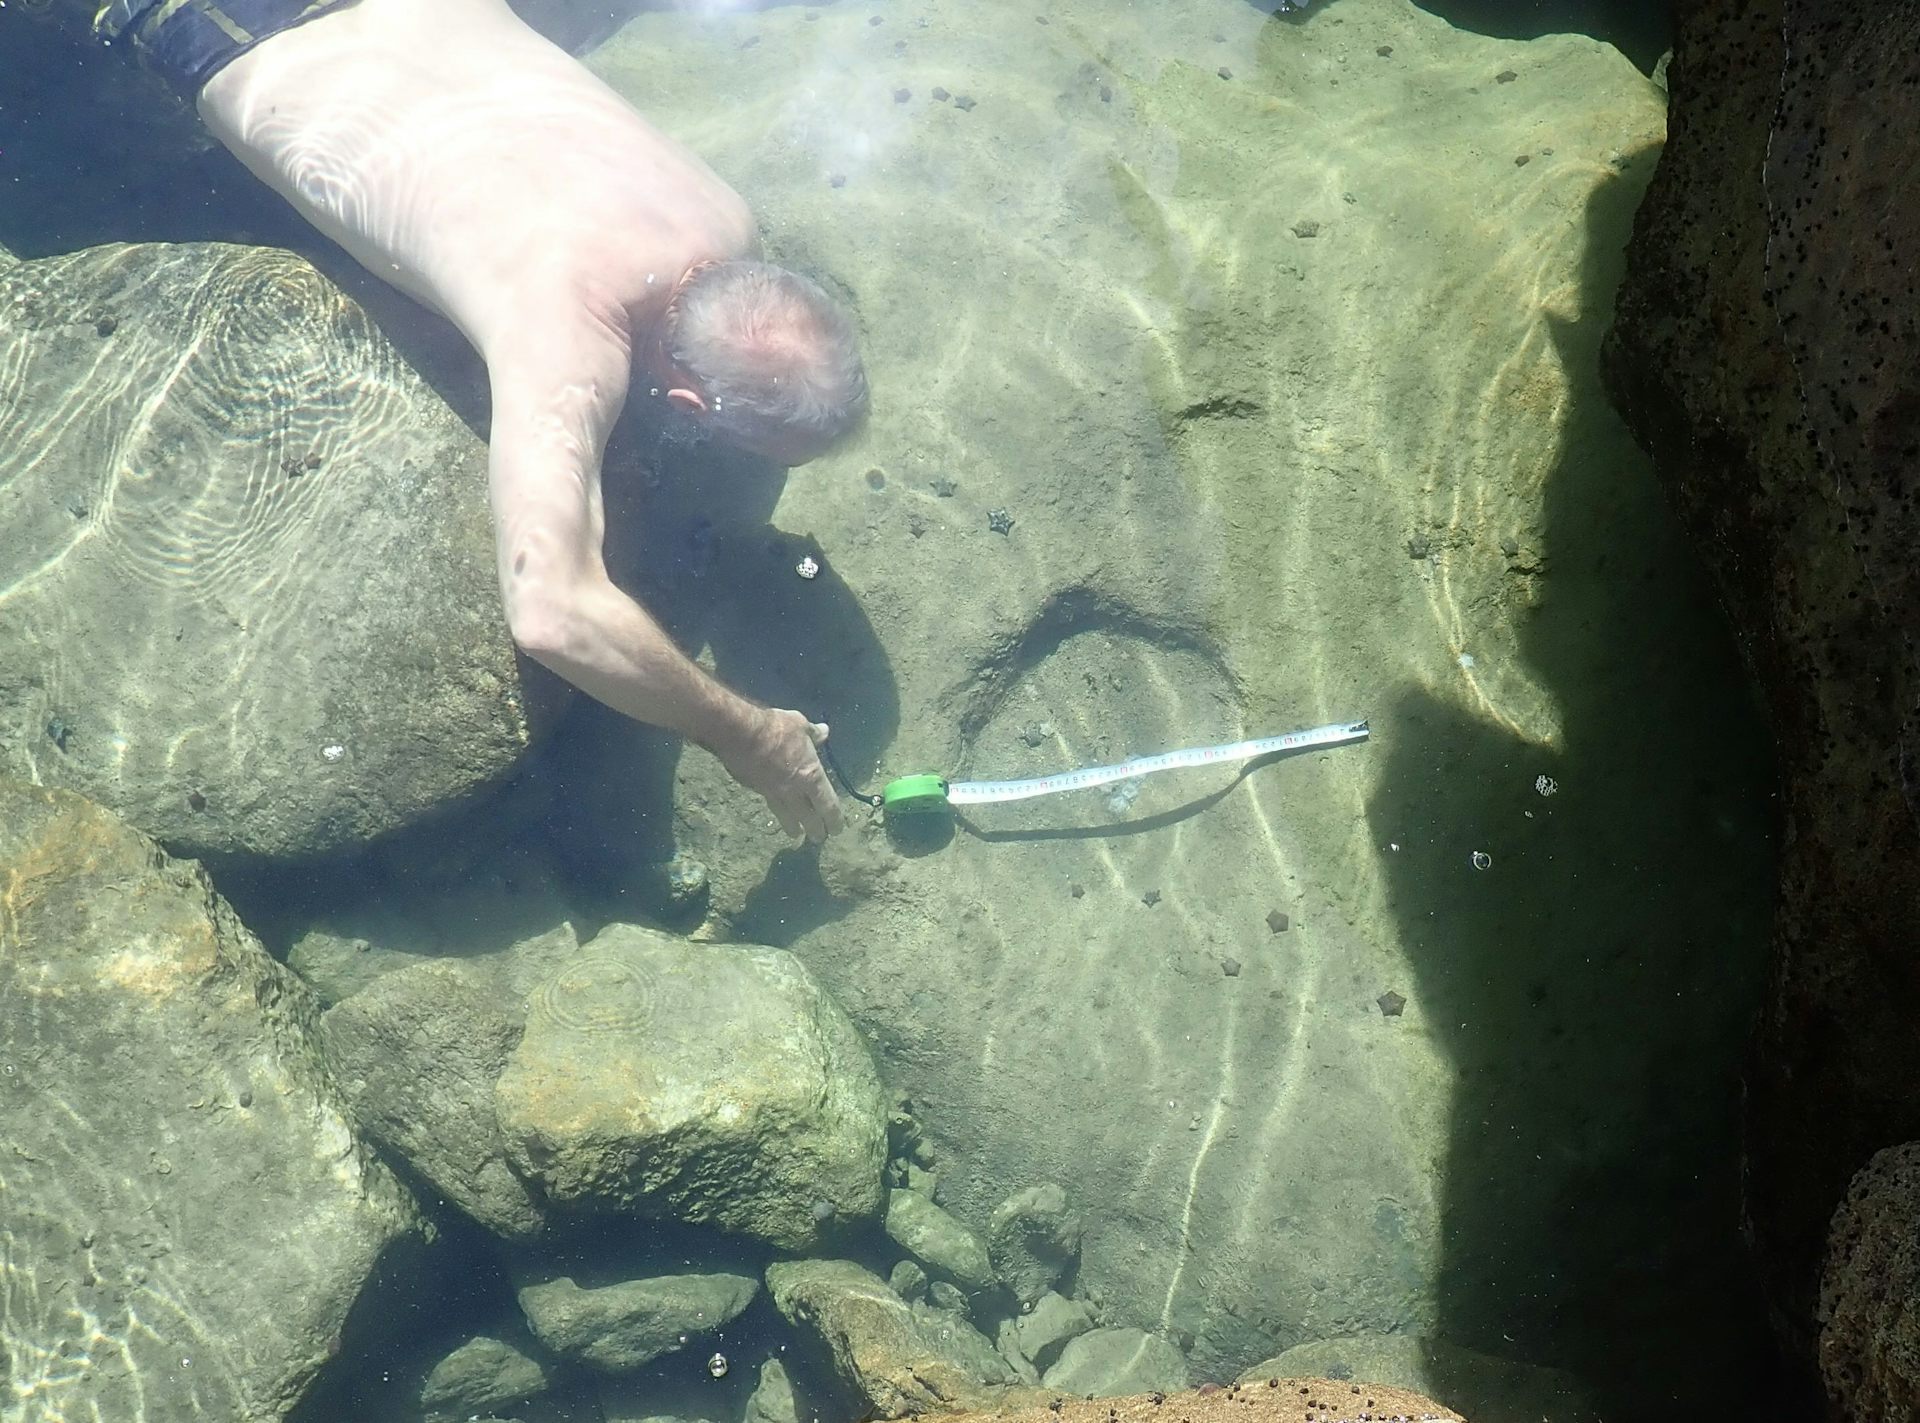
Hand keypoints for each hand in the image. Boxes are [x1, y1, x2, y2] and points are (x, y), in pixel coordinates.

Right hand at [719, 707, 844, 841]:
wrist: (741, 735)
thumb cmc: (776, 728)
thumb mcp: (800, 725)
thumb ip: (813, 733)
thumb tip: (825, 732)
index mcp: (811, 776)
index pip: (827, 804)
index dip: (834, 819)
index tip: (837, 829)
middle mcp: (794, 790)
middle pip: (808, 817)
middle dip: (816, 830)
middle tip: (819, 838)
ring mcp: (774, 792)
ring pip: (787, 816)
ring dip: (794, 827)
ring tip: (797, 835)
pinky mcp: (757, 790)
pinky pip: (771, 804)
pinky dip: (777, 812)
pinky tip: (776, 812)